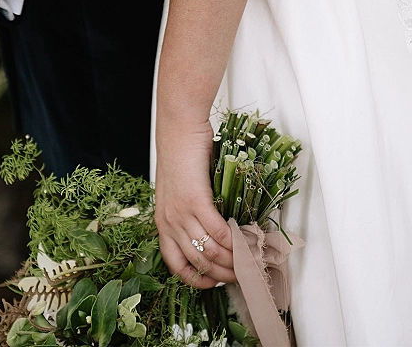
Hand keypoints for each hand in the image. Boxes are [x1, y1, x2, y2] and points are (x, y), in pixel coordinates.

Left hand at [155, 118, 235, 288]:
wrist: (179, 130)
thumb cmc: (182, 155)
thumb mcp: (178, 191)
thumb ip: (190, 213)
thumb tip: (216, 232)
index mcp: (162, 222)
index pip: (176, 264)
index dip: (197, 279)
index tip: (215, 283)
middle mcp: (169, 222)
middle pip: (198, 262)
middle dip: (223, 274)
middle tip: (242, 275)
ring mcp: (181, 212)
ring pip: (210, 250)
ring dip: (233, 260)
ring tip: (249, 262)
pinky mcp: (196, 200)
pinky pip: (218, 231)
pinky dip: (234, 241)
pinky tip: (246, 241)